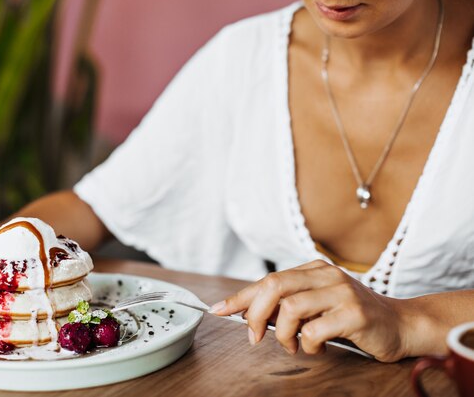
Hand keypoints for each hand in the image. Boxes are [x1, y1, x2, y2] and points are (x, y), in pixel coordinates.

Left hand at [211, 260, 409, 361]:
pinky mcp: (355, 314)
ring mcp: (342, 293)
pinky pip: (314, 331)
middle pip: (274, 287)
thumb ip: (289, 304)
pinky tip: (317, 348)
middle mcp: (326, 275)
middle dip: (254, 314)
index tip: (219, 310)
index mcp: (314, 270)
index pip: (268, 280)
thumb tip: (250, 316)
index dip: (240, 297)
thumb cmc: (353, 317)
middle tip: (253, 336)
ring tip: (293, 345)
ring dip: (282, 335)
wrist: (401, 324)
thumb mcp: (318, 304)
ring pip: (290, 308)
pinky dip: (308, 345)